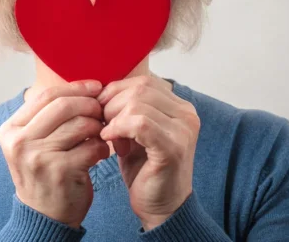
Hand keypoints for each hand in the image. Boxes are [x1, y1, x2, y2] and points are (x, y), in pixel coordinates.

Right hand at [0, 80, 109, 228]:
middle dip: (90, 104)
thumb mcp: (33, 142)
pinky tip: (100, 154)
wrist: (44, 216)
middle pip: (64, 106)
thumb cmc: (44, 172)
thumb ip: (48, 115)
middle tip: (102, 111)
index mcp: (10, 129)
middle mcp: (19, 142)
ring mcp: (38, 157)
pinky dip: (102, 148)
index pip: (46, 95)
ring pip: (80, 125)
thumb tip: (84, 86)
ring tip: (101, 135)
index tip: (96, 87)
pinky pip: (91, 147)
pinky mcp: (59, 171)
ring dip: (98, 127)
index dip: (75, 87)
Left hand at [97, 75, 199, 230]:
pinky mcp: (173, 148)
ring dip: (114, 117)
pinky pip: (139, 123)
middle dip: (112, 103)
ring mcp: (183, 130)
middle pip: (140, 88)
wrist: (161, 209)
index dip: (116, 90)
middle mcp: (187, 115)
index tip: (101, 108)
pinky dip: (118, 128)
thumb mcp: (136, 131)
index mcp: (180, 107)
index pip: (144, 81)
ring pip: (138, 103)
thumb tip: (103, 88)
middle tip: (103, 123)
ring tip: (110, 136)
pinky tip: (110, 140)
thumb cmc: (145, 169)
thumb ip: (128, 108)